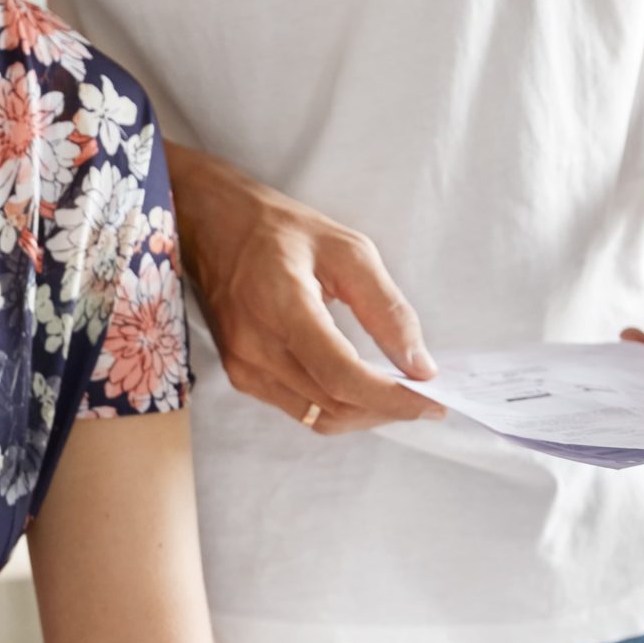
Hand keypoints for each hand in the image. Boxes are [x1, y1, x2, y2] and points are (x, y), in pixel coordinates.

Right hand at [169, 147, 442, 432]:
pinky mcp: (241, 375)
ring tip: (396, 392)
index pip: (341, 375)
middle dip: (387, 409)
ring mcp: (243, 366)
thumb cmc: (280, 230)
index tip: (432, 402)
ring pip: (318, 417)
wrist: (211, 226)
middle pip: (334, 405)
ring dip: (364, 413)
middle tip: (425, 396)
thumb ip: (387, 309)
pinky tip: (359, 386)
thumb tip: (419, 364)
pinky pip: (299, 409)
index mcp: (284, 305)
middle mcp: (256, 346)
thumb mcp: (348, 250)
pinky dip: (337, 406)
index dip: (392, 398)